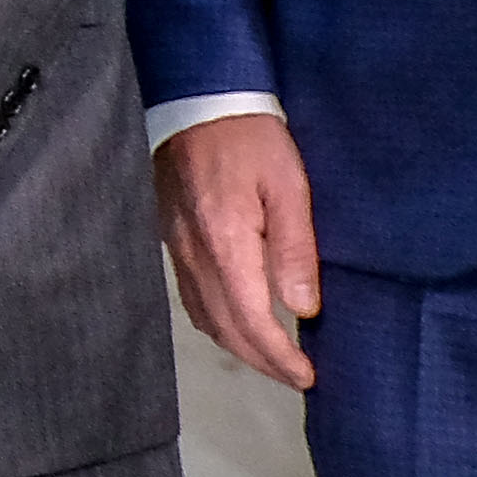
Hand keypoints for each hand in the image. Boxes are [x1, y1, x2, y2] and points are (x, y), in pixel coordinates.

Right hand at [154, 110, 320, 391]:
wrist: (196, 99)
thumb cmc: (251, 138)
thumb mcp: (288, 186)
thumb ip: (294, 248)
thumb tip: (303, 307)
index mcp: (225, 244)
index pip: (251, 320)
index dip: (279, 357)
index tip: (307, 376)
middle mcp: (194, 253)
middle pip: (224, 327)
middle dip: (261, 361)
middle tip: (296, 376)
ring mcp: (176, 247)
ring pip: (203, 316)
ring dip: (237, 345)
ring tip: (270, 356)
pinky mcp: (170, 236)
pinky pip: (190, 295)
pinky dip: (215, 320)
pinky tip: (233, 319)